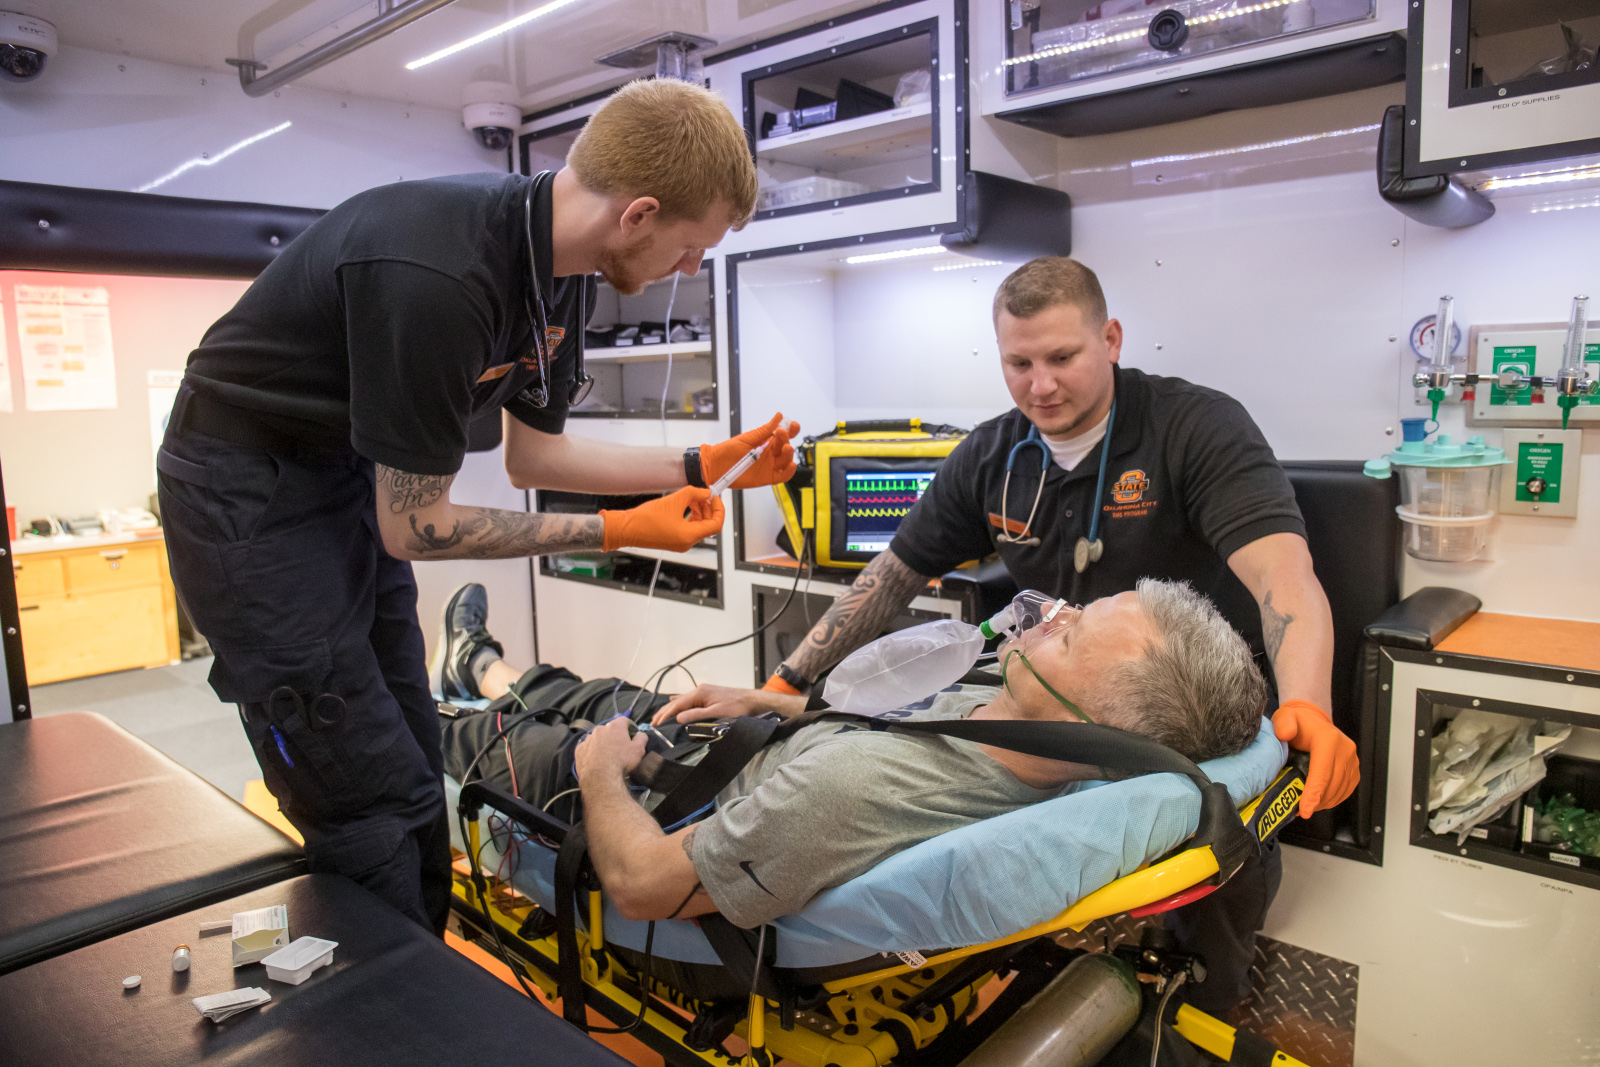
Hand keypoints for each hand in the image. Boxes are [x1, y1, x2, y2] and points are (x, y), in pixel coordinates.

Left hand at [574, 715, 646, 781]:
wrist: (600, 779)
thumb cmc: (621, 762)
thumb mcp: (639, 750)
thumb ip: (641, 738)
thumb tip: (640, 734)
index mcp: (615, 727)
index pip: (624, 720)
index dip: (630, 727)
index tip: (632, 735)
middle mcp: (600, 729)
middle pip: (610, 729)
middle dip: (615, 736)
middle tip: (620, 749)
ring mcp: (588, 739)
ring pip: (597, 738)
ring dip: (603, 743)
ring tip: (607, 756)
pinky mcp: (579, 750)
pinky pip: (587, 748)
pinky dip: (592, 752)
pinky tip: (596, 761)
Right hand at [601, 487, 723, 551]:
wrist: (626, 529)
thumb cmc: (646, 519)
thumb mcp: (674, 500)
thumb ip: (694, 494)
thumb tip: (705, 493)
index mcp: (689, 536)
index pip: (716, 524)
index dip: (719, 509)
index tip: (715, 497)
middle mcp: (687, 543)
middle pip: (708, 525)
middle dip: (709, 508)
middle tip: (705, 494)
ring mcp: (680, 543)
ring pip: (699, 526)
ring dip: (700, 511)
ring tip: (695, 497)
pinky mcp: (673, 540)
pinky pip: (689, 528)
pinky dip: (691, 516)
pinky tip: (687, 504)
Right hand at [653, 683, 805, 726]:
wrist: (752, 700)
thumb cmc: (737, 707)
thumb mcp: (717, 713)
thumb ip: (697, 715)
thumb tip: (678, 718)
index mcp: (699, 693)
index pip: (677, 705)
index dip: (665, 715)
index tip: (656, 724)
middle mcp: (699, 690)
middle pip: (677, 702)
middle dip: (664, 713)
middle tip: (652, 723)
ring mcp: (704, 692)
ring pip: (682, 701)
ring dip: (670, 709)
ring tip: (659, 718)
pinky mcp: (708, 695)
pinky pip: (689, 700)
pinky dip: (679, 705)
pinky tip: (674, 704)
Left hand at [701, 412, 799, 488]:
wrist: (716, 465)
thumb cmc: (729, 450)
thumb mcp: (747, 437)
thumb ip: (764, 430)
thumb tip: (779, 416)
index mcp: (767, 442)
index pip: (783, 436)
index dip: (791, 430)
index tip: (794, 425)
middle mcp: (771, 454)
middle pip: (785, 447)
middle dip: (786, 439)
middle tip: (781, 434)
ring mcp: (770, 466)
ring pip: (786, 461)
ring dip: (789, 454)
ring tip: (786, 448)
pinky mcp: (768, 478)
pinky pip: (782, 476)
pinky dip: (789, 472)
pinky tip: (791, 465)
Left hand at [1272, 700, 1358, 818]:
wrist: (1313, 721)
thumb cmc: (1297, 723)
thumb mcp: (1285, 717)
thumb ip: (1283, 724)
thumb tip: (1285, 734)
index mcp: (1328, 739)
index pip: (1322, 772)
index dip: (1313, 794)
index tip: (1304, 811)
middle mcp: (1345, 750)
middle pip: (1332, 785)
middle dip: (1316, 802)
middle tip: (1298, 812)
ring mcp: (1352, 760)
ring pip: (1340, 790)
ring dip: (1324, 803)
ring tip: (1306, 808)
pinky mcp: (1354, 769)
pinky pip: (1346, 790)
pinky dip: (1333, 799)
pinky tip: (1319, 802)